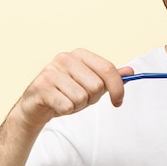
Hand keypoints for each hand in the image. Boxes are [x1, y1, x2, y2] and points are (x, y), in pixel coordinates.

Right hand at [12, 48, 133, 128]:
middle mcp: (65, 58)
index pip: (108, 69)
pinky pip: (67, 105)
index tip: (118, 101)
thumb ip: (109, 78)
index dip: (117, 88)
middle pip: (96, 86)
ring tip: (67, 101)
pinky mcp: (41, 87)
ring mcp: (51, 71)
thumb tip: (130, 72)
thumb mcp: (90, 84)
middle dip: (92, 99)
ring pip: (82, 97)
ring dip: (78, 106)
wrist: (36, 106)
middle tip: (80, 99)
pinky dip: (66, 110)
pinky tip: (57, 105)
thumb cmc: (66, 93)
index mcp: (79, 54)